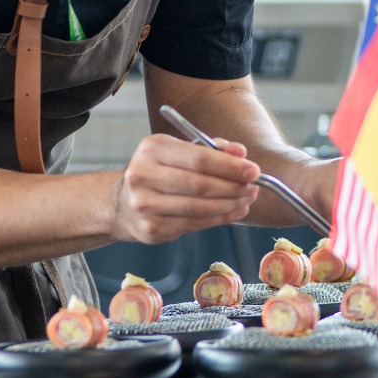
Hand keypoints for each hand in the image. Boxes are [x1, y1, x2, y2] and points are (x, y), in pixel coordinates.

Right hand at [112, 134, 259, 243]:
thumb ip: (210, 148)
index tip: (253, 170)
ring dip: (230, 205)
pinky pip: (195, 224)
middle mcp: (143, 175)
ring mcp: (145, 205)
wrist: (124, 203)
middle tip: (253, 187)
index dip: (229, 166)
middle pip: (200, 184)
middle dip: (233, 187)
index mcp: (152, 149)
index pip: (198, 158)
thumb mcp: (180, 151)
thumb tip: (240, 152)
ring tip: (246, 200)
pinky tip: (233, 212)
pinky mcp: (152, 229)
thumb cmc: (160, 172)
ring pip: (199, 208)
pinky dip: (219, 218)